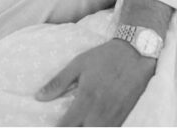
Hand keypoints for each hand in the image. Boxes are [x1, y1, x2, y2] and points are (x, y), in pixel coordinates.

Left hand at [36, 38, 155, 125]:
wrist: (138, 50)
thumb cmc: (106, 56)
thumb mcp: (79, 64)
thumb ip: (58, 82)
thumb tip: (38, 97)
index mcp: (85, 100)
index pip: (66, 128)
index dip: (57, 131)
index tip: (52, 128)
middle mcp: (100, 111)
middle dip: (74, 132)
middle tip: (70, 126)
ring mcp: (115, 115)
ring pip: (99, 133)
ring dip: (88, 130)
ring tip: (81, 125)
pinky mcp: (126, 114)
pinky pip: (113, 129)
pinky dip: (102, 130)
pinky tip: (96, 125)